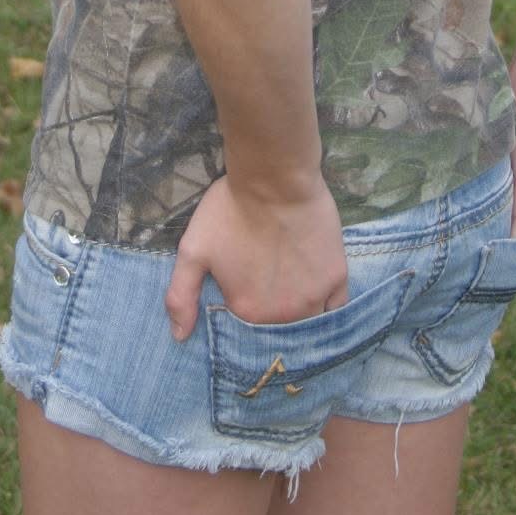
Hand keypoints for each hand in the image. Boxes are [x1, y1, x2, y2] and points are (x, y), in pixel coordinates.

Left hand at [164, 171, 348, 341]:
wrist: (274, 177)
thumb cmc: (230, 210)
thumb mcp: (193, 249)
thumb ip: (180, 297)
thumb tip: (179, 337)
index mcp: (248, 312)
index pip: (247, 332)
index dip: (245, 311)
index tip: (245, 290)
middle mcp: (283, 315)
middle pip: (279, 329)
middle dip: (273, 314)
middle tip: (268, 283)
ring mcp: (313, 298)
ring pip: (308, 322)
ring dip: (300, 313)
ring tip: (290, 285)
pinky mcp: (336, 278)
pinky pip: (335, 308)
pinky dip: (326, 304)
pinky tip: (315, 287)